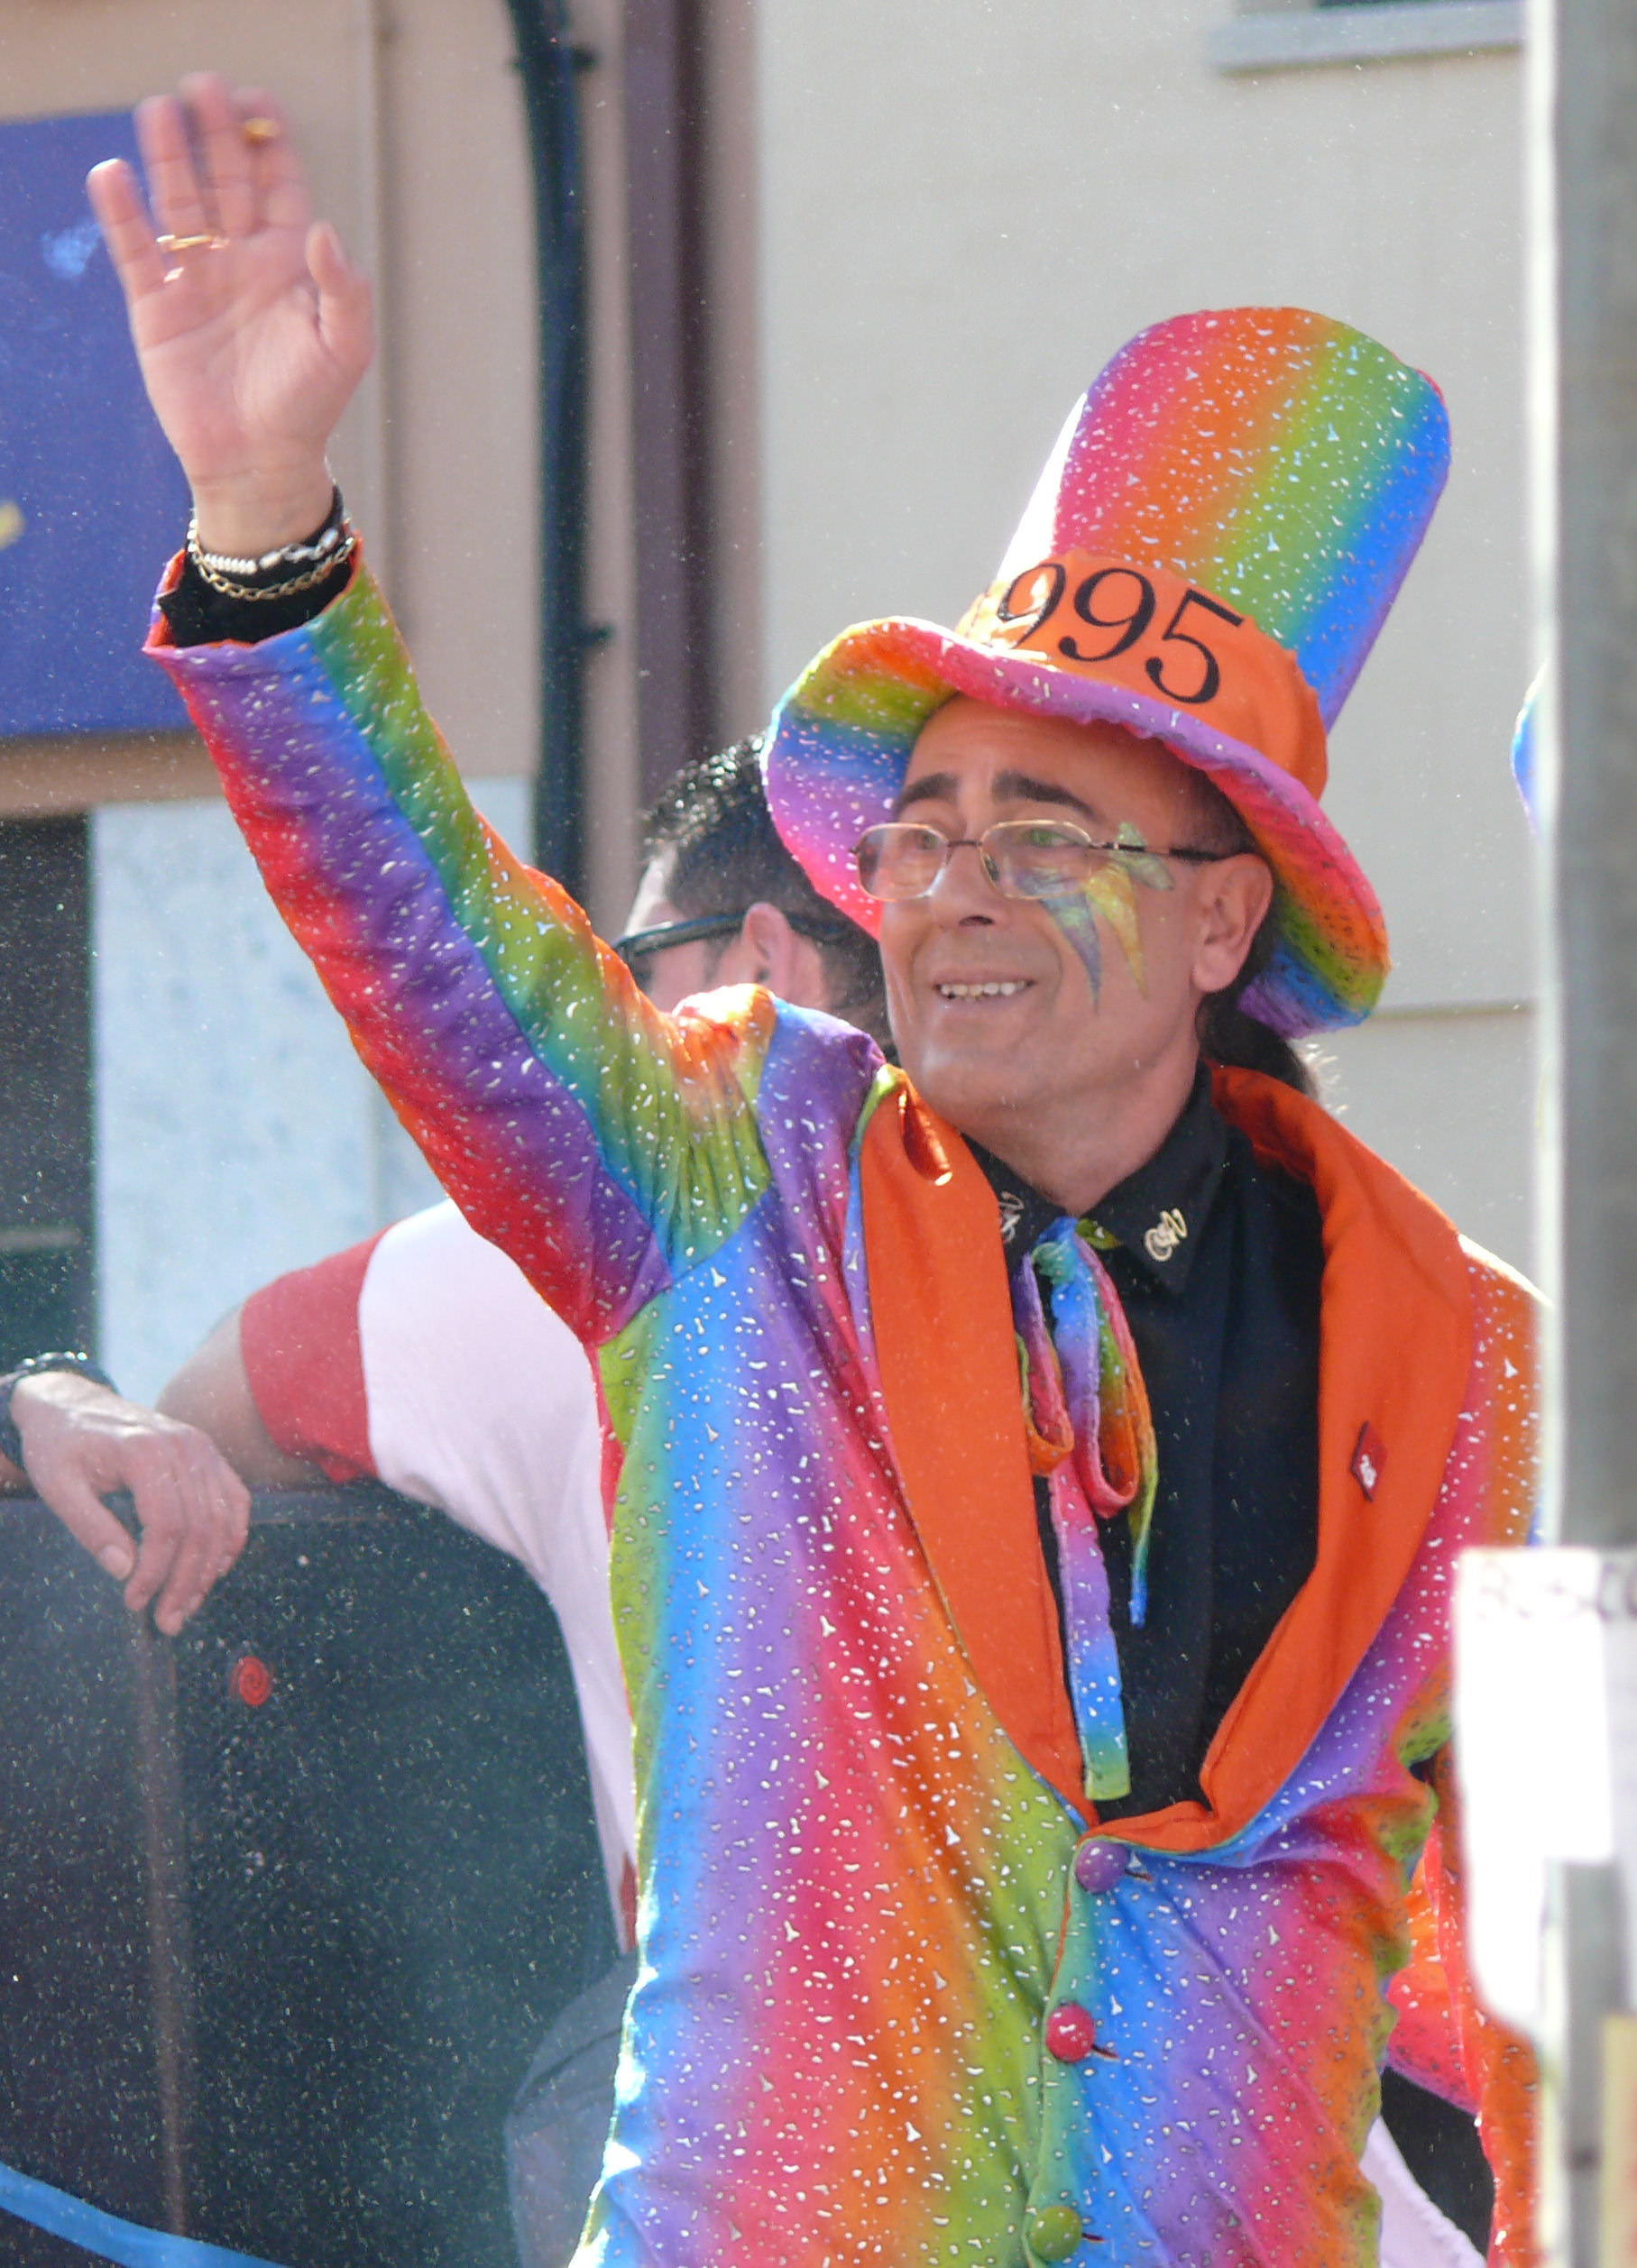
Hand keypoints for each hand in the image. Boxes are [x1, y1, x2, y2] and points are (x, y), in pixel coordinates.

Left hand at [12, 1373, 251, 1635]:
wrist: (71, 1404)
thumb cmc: (60, 1446)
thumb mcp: (59, 1487)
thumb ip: (91, 1528)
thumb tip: (125, 1571)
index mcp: (145, 1450)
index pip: (167, 1524)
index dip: (157, 1571)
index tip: (136, 1602)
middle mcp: (185, 1445)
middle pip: (201, 1527)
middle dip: (186, 1582)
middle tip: (168, 1621)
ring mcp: (203, 1447)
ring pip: (224, 1519)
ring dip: (210, 1569)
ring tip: (188, 1604)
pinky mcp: (209, 1454)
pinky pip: (236, 1501)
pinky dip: (232, 1539)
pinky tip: (214, 1569)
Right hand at [86, 74, 372, 557]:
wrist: (259, 463)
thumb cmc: (309, 408)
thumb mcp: (344, 349)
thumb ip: (343, 290)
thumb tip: (323, 229)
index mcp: (289, 262)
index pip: (279, 184)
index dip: (269, 141)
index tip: (259, 102)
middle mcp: (241, 260)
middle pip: (226, 179)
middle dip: (216, 132)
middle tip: (203, 86)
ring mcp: (197, 279)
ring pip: (180, 203)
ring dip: (170, 157)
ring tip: (159, 112)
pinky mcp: (158, 308)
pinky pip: (137, 250)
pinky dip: (123, 214)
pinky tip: (113, 175)